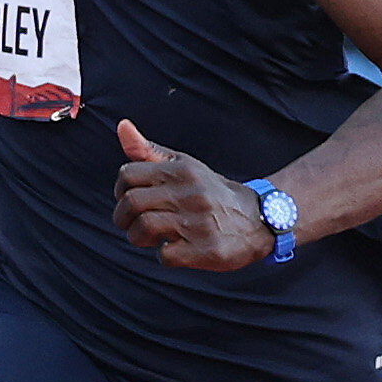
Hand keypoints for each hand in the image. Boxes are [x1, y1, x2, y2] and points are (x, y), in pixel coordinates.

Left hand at [112, 118, 274, 268]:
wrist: (261, 218)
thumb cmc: (212, 192)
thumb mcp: (185, 166)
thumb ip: (149, 151)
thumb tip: (122, 126)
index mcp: (182, 171)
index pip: (128, 174)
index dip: (120, 191)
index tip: (129, 201)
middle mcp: (190, 194)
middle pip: (131, 204)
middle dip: (123, 218)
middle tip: (133, 224)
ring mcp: (199, 222)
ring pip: (143, 229)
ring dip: (139, 238)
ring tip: (150, 238)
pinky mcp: (207, 249)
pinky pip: (166, 255)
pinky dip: (165, 255)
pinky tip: (176, 249)